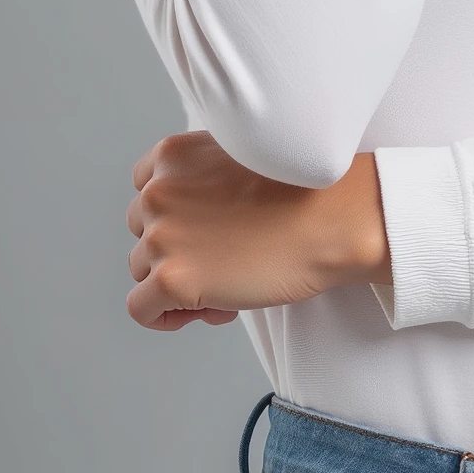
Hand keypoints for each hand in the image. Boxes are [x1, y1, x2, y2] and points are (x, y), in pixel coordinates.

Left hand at [125, 131, 391, 331]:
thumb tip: (190, 230)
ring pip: (142, 271)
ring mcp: (161, 236)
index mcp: (173, 156)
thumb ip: (202, 181)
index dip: (175, 219)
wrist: (332, 219)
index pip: (146, 194)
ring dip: (178, 284)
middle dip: (178, 252)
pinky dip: (167, 316)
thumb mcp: (239, 159)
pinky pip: (142, 309)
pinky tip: (208, 310)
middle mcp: (158, 192)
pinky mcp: (171, 278)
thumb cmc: (303, 194)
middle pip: (144, 234)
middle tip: (225, 262)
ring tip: (227, 286)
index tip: (207, 232)